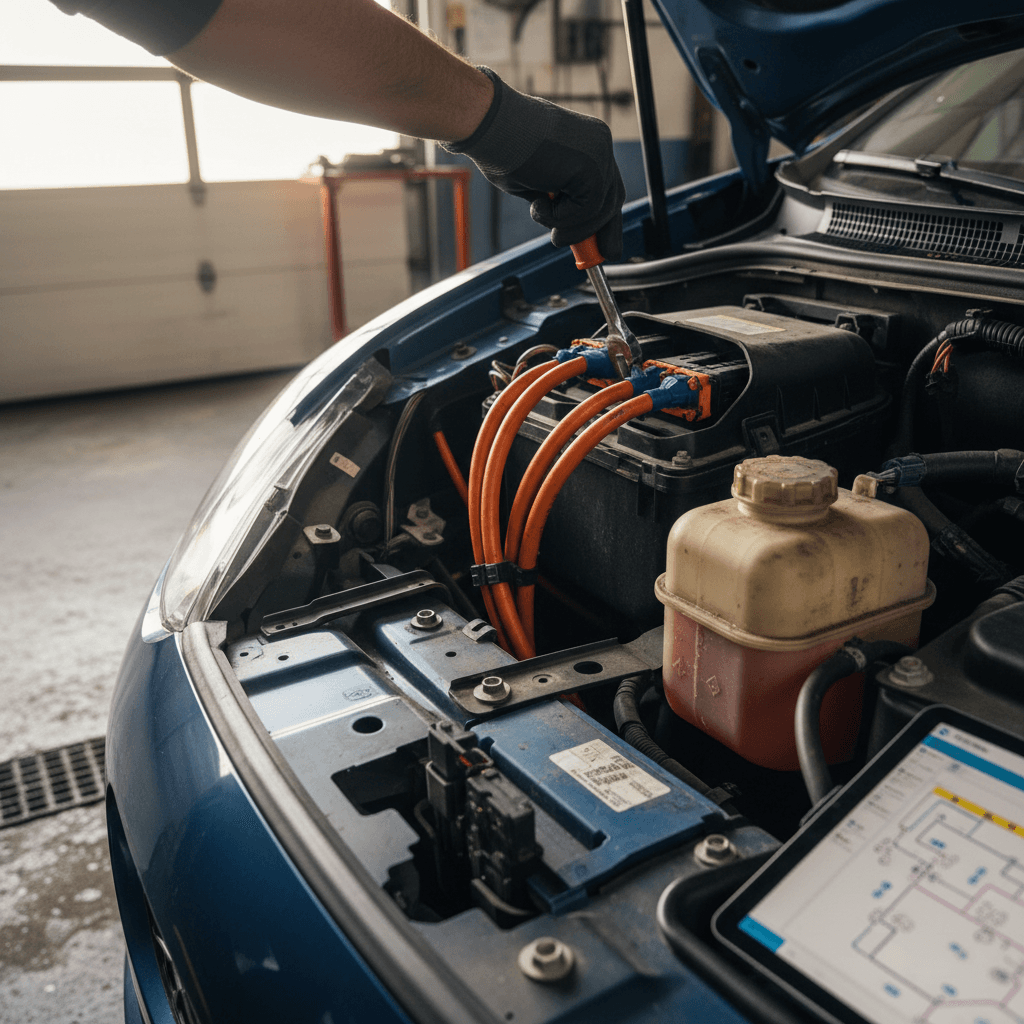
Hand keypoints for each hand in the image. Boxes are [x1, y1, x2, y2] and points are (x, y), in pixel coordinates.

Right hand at [442, 69, 624, 260]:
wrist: (492, 124)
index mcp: (589, 143)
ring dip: (568, 226)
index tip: (605, 248)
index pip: (608, 188)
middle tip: (589, 258)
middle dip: (599, 234)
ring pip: (599, 211)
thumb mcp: (539, 180)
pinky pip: (585, 211)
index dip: (605, 221)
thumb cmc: (502, 148)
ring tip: (539, 214)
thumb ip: (559, 198)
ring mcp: (599, 153)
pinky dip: (560, 218)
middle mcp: (600, 144)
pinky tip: (538, 203)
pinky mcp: (591, 166)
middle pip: (612, 200)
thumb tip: (568, 226)